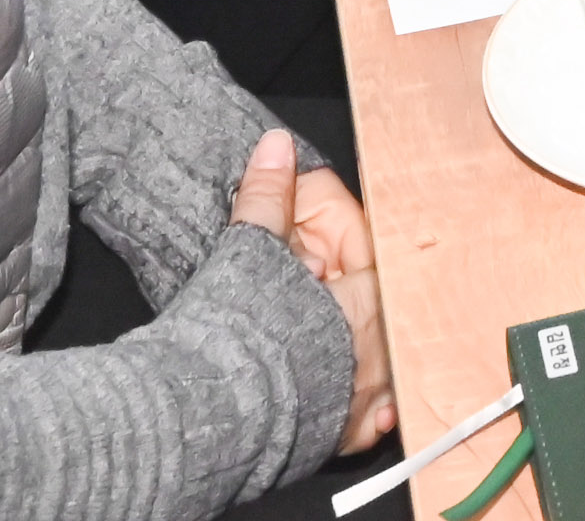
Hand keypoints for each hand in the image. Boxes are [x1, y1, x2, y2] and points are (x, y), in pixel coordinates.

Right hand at [234, 133, 396, 458]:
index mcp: (368, 302)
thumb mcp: (250, 250)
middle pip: (375, 301)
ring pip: (376, 357)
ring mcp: (363, 399)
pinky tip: (342, 384)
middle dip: (342, 282)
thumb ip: (268, 195)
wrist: (208, 420)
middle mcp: (376, 354)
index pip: (370, 247)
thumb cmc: (233, 344)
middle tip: (305, 272)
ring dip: (353, 338)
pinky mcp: (341, 436)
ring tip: (316, 326)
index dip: (334, 230)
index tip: (306, 223)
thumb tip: (276, 147)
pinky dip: (360, 401)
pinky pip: (368, 415)